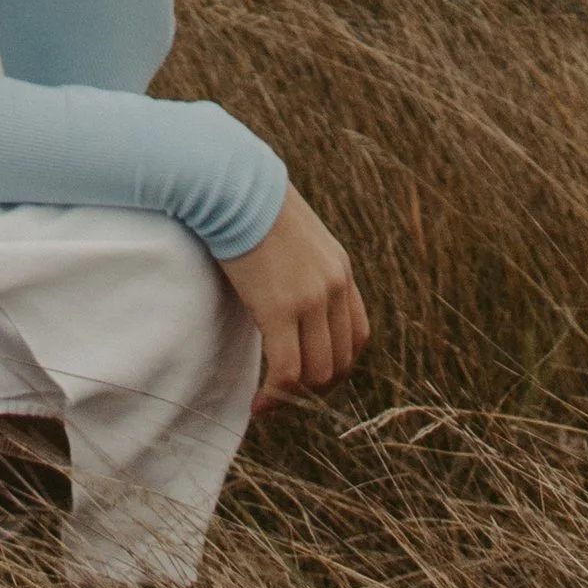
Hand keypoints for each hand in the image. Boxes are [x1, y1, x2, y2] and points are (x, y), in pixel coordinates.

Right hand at [218, 188, 369, 413]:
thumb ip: (300, 267)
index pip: (357, 337)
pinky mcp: (280, 307)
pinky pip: (287, 372)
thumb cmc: (250, 204)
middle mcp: (334, 287)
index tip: (308, 377)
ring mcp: (310, 298)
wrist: (231, 183)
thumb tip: (282, 291)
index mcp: (340, 269)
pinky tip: (258, 404)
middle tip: (284, 395)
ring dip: (294, 398)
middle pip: (340, 362)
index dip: (337, 366)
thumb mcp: (292, 235)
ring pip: (316, 374)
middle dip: (314, 388)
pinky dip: (275, 397)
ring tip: (269, 401)